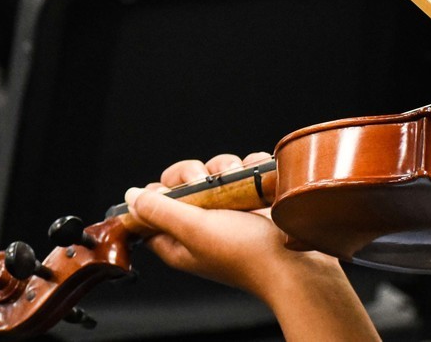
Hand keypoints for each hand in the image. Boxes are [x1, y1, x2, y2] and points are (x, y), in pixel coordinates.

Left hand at [125, 153, 380, 340]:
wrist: (299, 262)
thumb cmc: (247, 254)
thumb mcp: (193, 229)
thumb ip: (159, 210)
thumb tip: (131, 195)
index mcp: (179, 240)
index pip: (151, 210)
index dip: (156, 194)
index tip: (170, 188)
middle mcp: (202, 225)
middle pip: (183, 183)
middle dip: (195, 174)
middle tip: (206, 181)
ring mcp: (230, 212)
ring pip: (216, 172)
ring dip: (228, 169)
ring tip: (241, 182)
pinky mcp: (255, 200)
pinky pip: (246, 170)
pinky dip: (253, 169)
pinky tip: (260, 181)